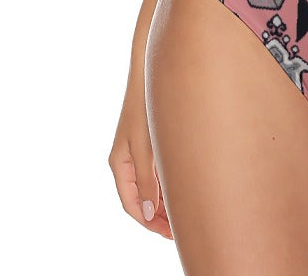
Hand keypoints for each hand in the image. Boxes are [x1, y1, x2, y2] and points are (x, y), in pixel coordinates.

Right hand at [107, 71, 172, 238]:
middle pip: (142, 199)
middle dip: (160, 216)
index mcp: (119, 164)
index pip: (132, 205)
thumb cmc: (145, 106)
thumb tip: (149, 213)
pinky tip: (185, 189)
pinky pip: (157, 172)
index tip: (171, 234)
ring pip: (151, 186)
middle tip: (183, 229)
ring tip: (188, 213)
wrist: (151, 72)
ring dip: (165, 201)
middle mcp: (127, 161)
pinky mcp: (150, 142)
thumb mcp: (146, 147)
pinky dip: (168, 184)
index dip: (150, 223)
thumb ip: (147, 180)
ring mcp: (138, 152)